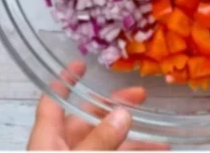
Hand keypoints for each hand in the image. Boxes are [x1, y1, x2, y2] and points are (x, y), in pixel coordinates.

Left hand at [27, 60, 168, 150]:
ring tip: (163, 140)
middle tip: (141, 95)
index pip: (52, 101)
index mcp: (46, 139)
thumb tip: (123, 113)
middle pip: (87, 121)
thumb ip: (99, 139)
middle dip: (115, 109)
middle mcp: (59, 148)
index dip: (65, 81)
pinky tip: (157, 150)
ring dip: (133, 140)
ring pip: (107, 144)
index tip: (81, 64)